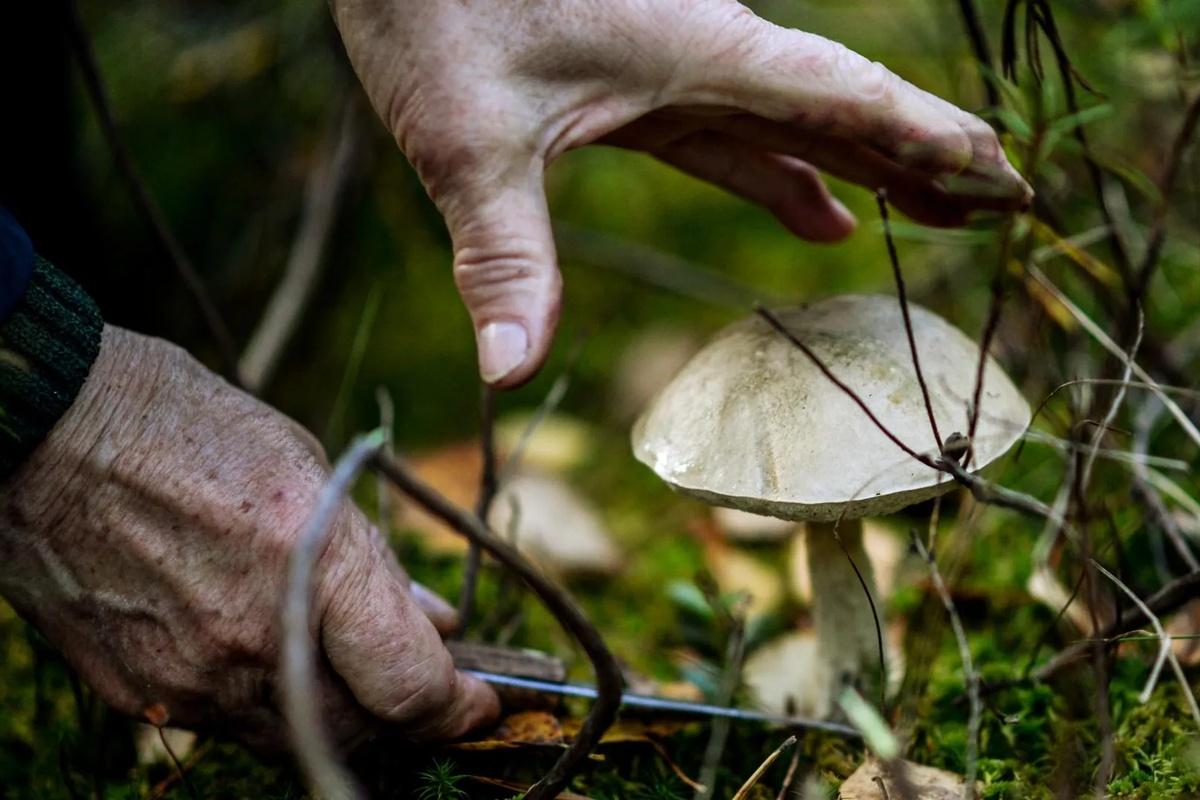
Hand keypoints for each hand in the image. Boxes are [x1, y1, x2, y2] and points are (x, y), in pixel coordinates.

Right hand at [0, 326, 498, 749]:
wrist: (47, 432)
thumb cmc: (189, 427)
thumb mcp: (311, 470)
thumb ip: (374, 563)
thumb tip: (430, 620)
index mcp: (309, 563)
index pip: (412, 688)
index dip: (462, 708)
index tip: (482, 701)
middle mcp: (253, 638)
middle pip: (363, 734)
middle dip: (407, 718)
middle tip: (425, 689)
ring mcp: (190, 677)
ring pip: (296, 739)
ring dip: (341, 714)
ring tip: (352, 667)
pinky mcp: (140, 692)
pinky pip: (229, 723)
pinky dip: (271, 702)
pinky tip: (275, 657)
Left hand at [332, 0, 1030, 387]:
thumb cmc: (436, 2)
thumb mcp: (472, 138)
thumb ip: (505, 255)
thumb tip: (511, 374)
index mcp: (702, 51)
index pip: (849, 101)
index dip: (933, 141)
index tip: (1007, 178)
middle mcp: (705, 54)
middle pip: (843, 112)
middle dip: (923, 160)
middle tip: (1000, 208)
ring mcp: (671, 67)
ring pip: (793, 125)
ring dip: (862, 171)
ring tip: (929, 215)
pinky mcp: (630, 83)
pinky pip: (730, 134)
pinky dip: (778, 173)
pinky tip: (813, 212)